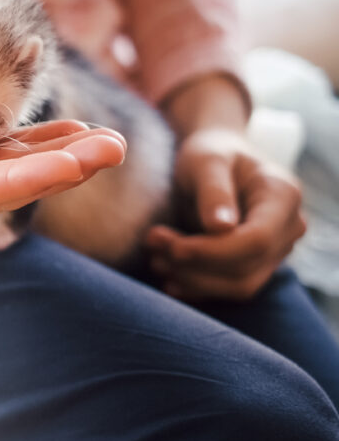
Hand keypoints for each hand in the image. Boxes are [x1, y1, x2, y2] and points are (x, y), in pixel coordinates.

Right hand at [0, 90, 126, 244]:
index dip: (20, 179)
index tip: (69, 166)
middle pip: (6, 186)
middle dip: (61, 169)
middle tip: (114, 149)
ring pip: (12, 170)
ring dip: (62, 157)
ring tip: (112, 142)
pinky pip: (2, 152)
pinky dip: (38, 140)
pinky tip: (76, 131)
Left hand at [146, 128, 305, 300]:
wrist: (215, 158)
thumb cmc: (210, 152)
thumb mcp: (206, 160)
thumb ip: (214, 191)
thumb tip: (221, 227)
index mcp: (284, 196)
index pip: (257, 240)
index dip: (214, 251)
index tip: (173, 248)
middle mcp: (288, 228)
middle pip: (247, 268)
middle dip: (195, 264)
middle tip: (152, 243)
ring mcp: (275, 250)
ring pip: (238, 286)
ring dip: (192, 280)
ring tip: (155, 258)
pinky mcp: (255, 265)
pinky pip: (229, 289)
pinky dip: (196, 287)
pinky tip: (168, 276)